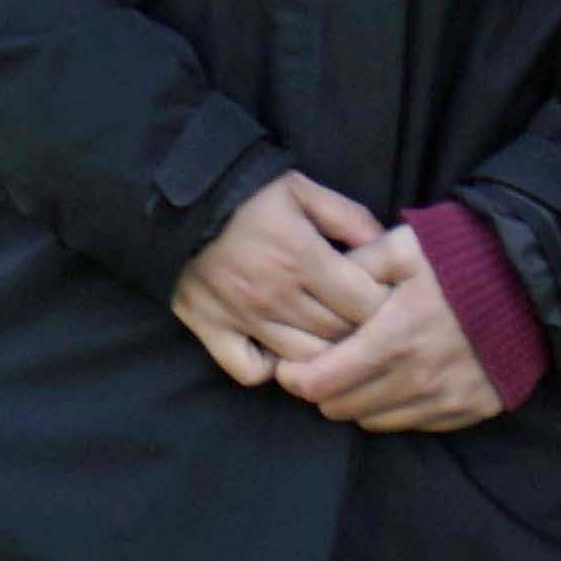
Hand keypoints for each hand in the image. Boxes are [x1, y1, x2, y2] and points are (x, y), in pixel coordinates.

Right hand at [169, 173, 389, 386]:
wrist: (170, 198)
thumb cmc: (243, 192)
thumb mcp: (301, 189)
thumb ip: (349, 217)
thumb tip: (390, 245)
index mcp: (301, 257)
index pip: (366, 304)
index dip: (384, 304)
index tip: (383, 297)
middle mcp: (275, 294)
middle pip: (340, 335)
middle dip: (360, 330)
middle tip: (359, 319)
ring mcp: (242, 316)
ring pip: (304, 359)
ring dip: (323, 354)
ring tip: (326, 337)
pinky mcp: (210, 328)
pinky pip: (249, 371)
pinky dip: (269, 368)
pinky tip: (278, 350)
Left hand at [282, 228, 505, 432]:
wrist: (536, 284)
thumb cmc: (462, 261)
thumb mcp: (402, 247)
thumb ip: (353, 266)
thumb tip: (316, 282)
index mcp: (393, 340)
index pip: (318, 384)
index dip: (294, 376)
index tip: (291, 363)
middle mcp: (419, 379)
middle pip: (340, 408)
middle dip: (324, 388)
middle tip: (326, 363)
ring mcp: (448, 399)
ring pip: (374, 421)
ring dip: (359, 400)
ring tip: (362, 369)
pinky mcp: (471, 409)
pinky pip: (414, 424)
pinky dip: (397, 408)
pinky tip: (400, 377)